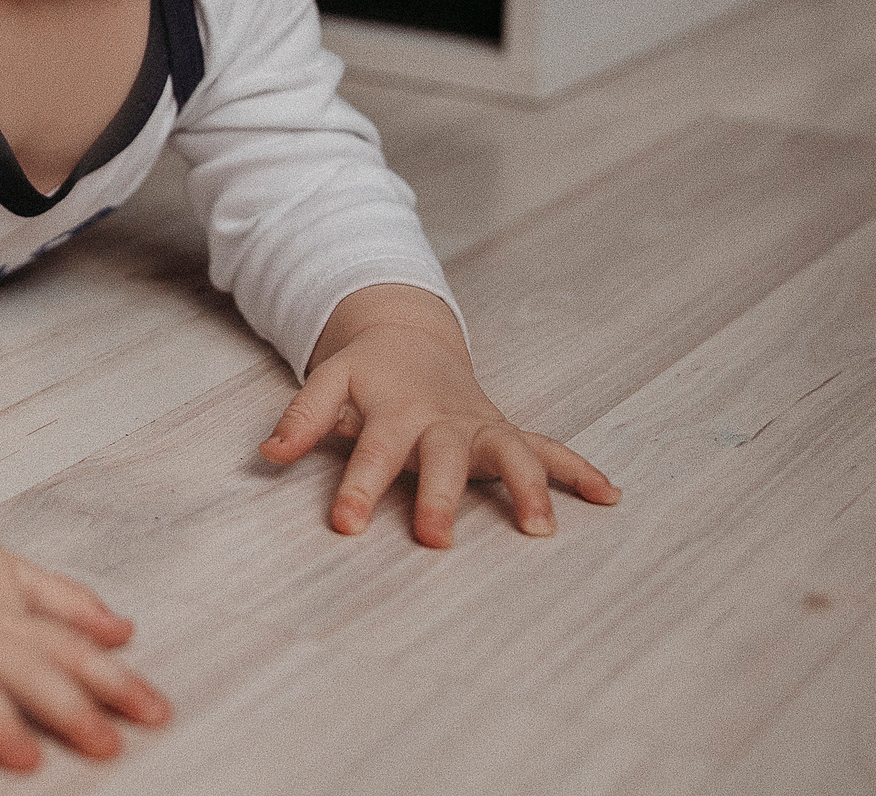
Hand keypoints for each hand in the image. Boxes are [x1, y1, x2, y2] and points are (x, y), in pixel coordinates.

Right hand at [0, 443, 168, 769]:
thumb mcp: (9, 573)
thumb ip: (66, 604)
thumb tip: (125, 631)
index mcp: (4, 616)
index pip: (69, 650)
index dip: (114, 682)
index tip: (156, 713)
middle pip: (24, 670)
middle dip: (67, 707)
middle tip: (107, 744)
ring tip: (19, 754)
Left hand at [259, 284, 619, 545]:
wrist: (409, 337)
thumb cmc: (366, 373)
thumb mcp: (327, 382)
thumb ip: (301, 419)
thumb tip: (267, 455)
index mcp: (394, 411)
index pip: (372, 452)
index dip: (357, 488)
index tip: (346, 525)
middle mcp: (442, 420)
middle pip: (443, 459)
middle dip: (440, 497)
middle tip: (434, 538)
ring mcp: (479, 426)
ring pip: (509, 453)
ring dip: (528, 488)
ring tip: (539, 528)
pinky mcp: (505, 432)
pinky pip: (547, 449)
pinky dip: (578, 469)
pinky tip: (608, 496)